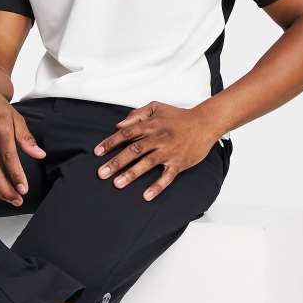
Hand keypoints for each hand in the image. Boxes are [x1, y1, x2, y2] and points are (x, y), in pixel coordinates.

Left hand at [93, 100, 218, 200]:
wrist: (205, 123)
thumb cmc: (179, 116)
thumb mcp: (156, 107)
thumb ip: (137, 114)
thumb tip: (119, 125)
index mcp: (150, 125)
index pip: (126, 134)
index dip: (110, 143)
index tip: (97, 152)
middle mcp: (158, 138)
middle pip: (133, 150)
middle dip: (116, 162)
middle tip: (101, 173)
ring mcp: (169, 151)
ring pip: (147, 163)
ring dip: (132, 174)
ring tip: (117, 184)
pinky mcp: (179, 163)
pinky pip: (167, 177)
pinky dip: (157, 186)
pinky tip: (147, 196)